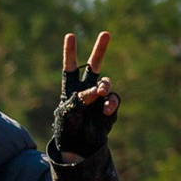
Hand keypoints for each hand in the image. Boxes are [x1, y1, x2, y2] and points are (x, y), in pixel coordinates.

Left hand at [49, 31, 120, 162]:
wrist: (79, 147)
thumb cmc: (67, 129)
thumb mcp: (68, 114)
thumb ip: (81, 99)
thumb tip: (98, 91)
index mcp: (71, 89)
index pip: (70, 68)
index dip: (70, 52)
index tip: (70, 36)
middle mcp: (86, 89)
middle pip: (94, 66)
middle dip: (100, 50)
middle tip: (105, 33)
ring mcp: (100, 98)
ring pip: (106, 83)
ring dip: (105, 85)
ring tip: (102, 93)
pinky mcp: (109, 108)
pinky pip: (113, 100)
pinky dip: (111, 104)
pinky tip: (106, 111)